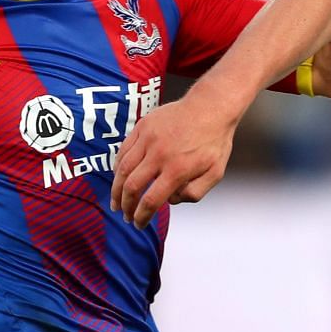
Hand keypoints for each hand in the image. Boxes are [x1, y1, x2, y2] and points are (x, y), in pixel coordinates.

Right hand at [110, 96, 238, 228]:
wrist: (211, 107)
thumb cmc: (214, 142)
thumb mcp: (215, 173)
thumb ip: (194, 194)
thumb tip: (170, 200)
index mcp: (177, 169)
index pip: (150, 201)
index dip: (141, 216)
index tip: (139, 224)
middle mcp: (159, 154)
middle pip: (132, 187)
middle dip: (125, 206)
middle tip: (125, 216)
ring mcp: (148, 138)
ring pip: (123, 169)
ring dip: (116, 189)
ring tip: (116, 201)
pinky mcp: (142, 126)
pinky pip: (123, 150)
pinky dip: (118, 167)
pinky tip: (119, 177)